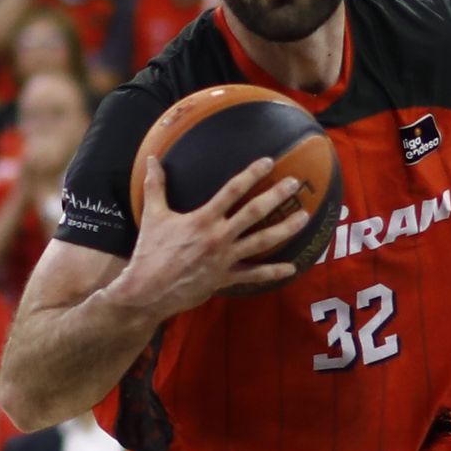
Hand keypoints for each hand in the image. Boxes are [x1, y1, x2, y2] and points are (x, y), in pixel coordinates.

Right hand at [113, 156, 310, 318]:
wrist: (147, 291)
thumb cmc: (149, 252)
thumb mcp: (152, 215)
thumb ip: (155, 186)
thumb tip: (152, 159)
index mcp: (202, 219)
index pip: (232, 190)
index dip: (251, 174)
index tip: (267, 162)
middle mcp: (218, 236)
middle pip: (254, 213)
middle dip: (277, 196)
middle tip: (295, 184)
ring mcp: (225, 258)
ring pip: (262, 241)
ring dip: (285, 229)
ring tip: (304, 217)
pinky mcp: (226, 278)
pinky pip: (254, 275)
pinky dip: (273, 272)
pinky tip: (292, 268)